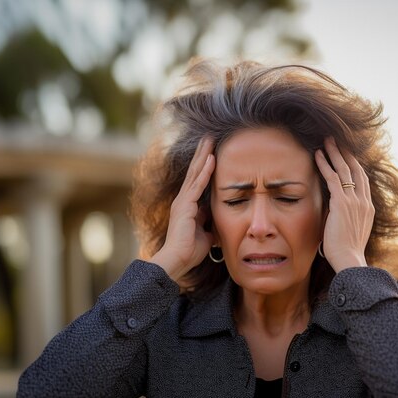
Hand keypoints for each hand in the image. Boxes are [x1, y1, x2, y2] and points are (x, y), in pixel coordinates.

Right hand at [150, 137, 215, 282]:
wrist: (177, 260)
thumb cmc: (190, 251)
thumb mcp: (206, 233)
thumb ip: (210, 222)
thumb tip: (219, 218)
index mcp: (188, 205)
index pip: (198, 180)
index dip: (205, 165)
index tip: (212, 151)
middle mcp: (184, 200)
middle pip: (195, 171)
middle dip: (203, 153)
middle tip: (209, 137)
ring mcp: (183, 201)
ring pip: (195, 173)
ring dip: (203, 155)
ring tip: (209, 139)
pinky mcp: (185, 205)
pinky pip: (197, 184)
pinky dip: (205, 171)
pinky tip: (211, 158)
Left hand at [315, 138, 374, 272]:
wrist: (350, 260)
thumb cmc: (347, 252)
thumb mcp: (351, 232)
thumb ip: (346, 219)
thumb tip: (335, 216)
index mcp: (368, 208)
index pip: (362, 180)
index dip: (354, 165)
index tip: (347, 155)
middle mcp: (363, 201)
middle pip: (356, 170)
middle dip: (346, 153)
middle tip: (337, 141)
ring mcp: (354, 201)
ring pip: (344, 170)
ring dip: (334, 153)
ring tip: (326, 140)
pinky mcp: (341, 203)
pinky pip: (332, 178)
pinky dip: (325, 165)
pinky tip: (317, 155)